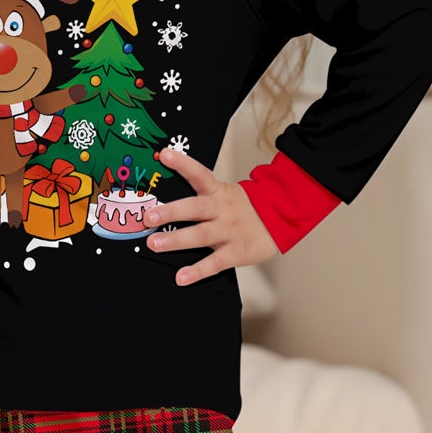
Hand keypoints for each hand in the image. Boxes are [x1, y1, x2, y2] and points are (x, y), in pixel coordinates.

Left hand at [141, 144, 277, 285]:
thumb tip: (165, 202)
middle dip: (171, 212)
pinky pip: (214, 263)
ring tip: (154, 244)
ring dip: (176, 240)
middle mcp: (222, 209)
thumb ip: (200, 196)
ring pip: (200, 235)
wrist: (282, 221)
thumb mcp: (225, 195)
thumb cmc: (244, 209)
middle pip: (195, 208)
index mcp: (218, 192)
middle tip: (149, 217)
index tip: (164, 155)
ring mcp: (229, 231)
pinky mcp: (236, 252)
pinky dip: (197, 271)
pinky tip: (181, 277)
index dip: (183, 164)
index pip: (200, 174)